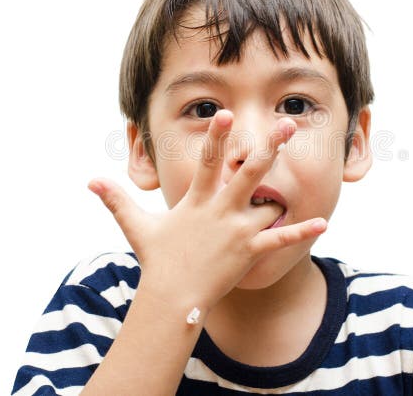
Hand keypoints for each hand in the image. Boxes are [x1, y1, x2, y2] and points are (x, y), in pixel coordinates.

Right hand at [87, 110, 327, 312]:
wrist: (172, 298)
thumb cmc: (157, 260)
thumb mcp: (136, 227)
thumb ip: (116, 200)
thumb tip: (89, 181)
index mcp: (197, 200)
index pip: (207, 161)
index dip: (217, 137)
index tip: (227, 113)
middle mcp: (220, 210)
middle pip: (249, 173)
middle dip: (268, 148)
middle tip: (286, 125)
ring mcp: (237, 231)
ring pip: (269, 204)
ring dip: (284, 195)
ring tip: (310, 171)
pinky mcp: (249, 251)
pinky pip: (279, 239)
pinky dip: (301, 231)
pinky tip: (323, 223)